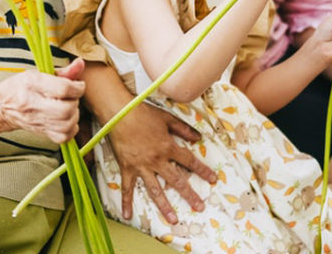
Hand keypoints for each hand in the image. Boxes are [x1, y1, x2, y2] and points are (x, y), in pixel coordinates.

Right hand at [0, 58, 85, 143]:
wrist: (1, 106)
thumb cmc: (21, 86)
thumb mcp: (39, 73)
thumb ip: (63, 71)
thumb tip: (80, 63)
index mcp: (32, 84)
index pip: (63, 89)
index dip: (77, 87)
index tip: (78, 85)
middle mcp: (33, 104)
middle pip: (66, 110)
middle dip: (75, 102)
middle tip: (71, 97)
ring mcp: (36, 121)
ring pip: (66, 125)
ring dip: (74, 115)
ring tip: (68, 107)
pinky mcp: (41, 132)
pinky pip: (63, 137)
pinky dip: (71, 129)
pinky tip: (66, 120)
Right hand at [107, 102, 215, 223]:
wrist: (118, 114)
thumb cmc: (143, 113)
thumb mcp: (167, 118)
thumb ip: (184, 129)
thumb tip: (199, 138)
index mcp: (168, 147)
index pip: (189, 161)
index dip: (202, 170)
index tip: (212, 180)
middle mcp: (156, 160)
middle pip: (176, 180)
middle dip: (189, 194)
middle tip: (199, 207)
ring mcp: (141, 166)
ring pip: (155, 190)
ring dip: (164, 206)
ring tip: (173, 219)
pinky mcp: (127, 168)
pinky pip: (127, 188)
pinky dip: (126, 202)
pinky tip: (127, 215)